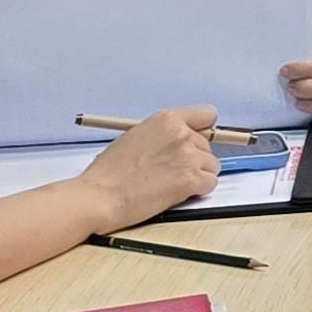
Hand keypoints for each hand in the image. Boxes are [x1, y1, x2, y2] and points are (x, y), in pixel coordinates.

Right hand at [74, 108, 221, 227]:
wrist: (100, 196)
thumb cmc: (109, 172)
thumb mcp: (136, 137)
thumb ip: (162, 135)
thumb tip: (177, 141)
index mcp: (167, 119)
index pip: (206, 114)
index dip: (203, 130)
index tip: (198, 140)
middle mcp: (182, 134)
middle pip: (207, 145)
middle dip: (195, 158)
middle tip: (171, 171)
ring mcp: (188, 156)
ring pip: (212, 165)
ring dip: (198, 175)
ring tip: (172, 184)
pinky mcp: (190, 180)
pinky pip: (210, 183)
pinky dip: (199, 190)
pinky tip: (178, 194)